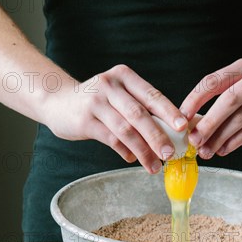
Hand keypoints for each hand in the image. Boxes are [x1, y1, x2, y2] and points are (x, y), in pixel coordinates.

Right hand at [42, 64, 187, 172]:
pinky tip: (133, 159)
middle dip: (157, 136)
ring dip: (143, 150)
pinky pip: (110, 139)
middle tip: (171, 153)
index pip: (152, 95)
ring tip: (154, 165)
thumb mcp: (119, 95)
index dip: (169, 112)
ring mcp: (95, 102)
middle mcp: (109, 85)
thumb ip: (141, 108)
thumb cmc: (98, 102)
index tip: (183, 128)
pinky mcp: (84, 120)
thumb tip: (173, 132)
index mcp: (124, 76)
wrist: (58, 102)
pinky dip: (125, 151)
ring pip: (125, 129)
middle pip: (139, 114)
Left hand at [180, 58, 241, 158]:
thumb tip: (192, 128)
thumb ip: (221, 104)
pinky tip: (223, 150)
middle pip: (227, 100)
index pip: (212, 81)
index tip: (181, 117)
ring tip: (206, 151)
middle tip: (193, 140)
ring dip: (219, 138)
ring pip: (239, 118)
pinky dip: (234, 142)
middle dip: (208, 122)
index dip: (194, 100)